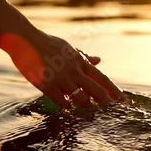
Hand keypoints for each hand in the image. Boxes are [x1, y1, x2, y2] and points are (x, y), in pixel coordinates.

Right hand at [0, 30, 128, 107]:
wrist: (25, 40)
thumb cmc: (47, 44)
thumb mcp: (68, 48)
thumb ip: (83, 56)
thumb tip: (99, 60)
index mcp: (79, 61)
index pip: (102, 78)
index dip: (114, 91)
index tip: (124, 101)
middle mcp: (73, 70)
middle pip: (95, 91)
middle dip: (104, 102)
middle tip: (111, 111)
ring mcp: (60, 78)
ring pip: (80, 99)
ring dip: (84, 106)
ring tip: (85, 108)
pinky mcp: (46, 84)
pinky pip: (60, 101)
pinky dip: (66, 106)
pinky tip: (67, 108)